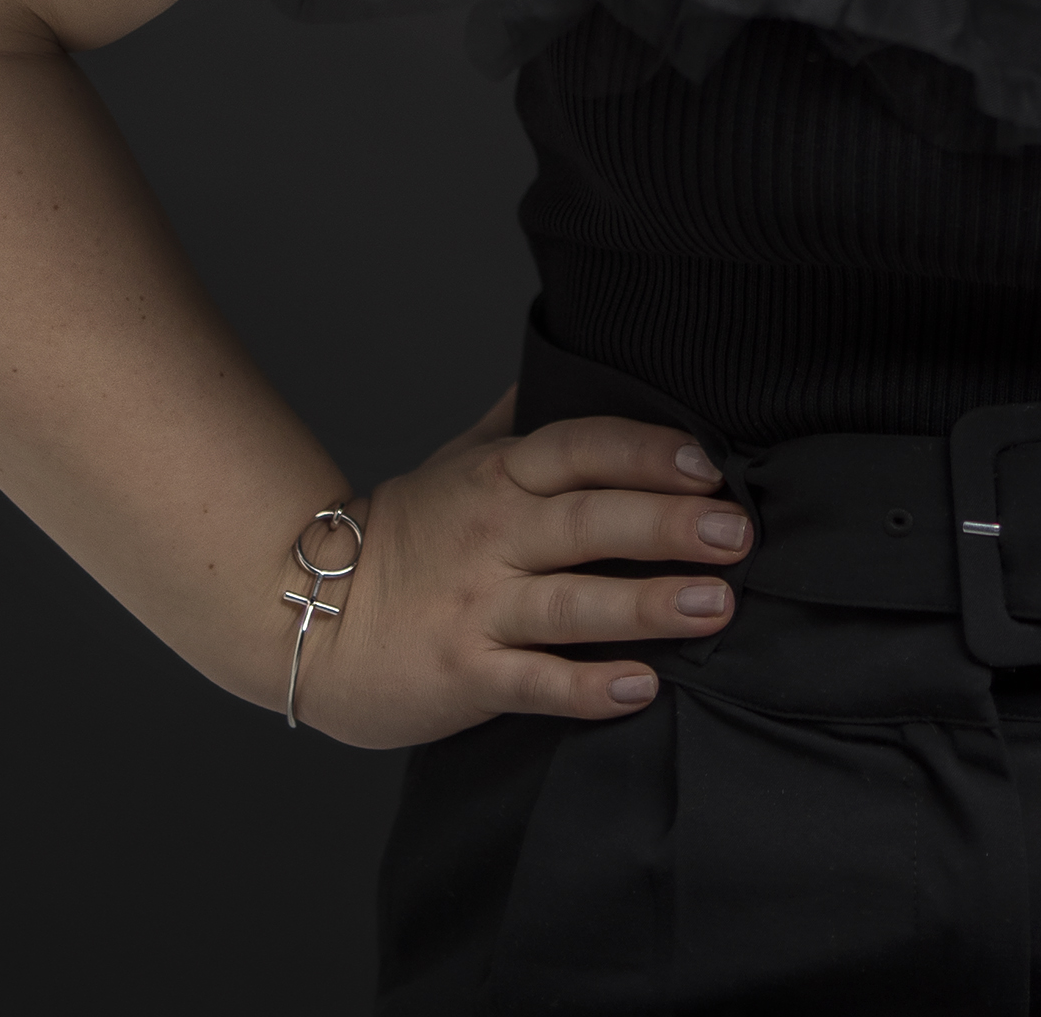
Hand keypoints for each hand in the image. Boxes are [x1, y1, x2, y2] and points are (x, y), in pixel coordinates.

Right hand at [297, 390, 749, 748]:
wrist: (303, 614)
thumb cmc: (402, 535)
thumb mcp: (456, 459)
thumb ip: (516, 416)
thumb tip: (567, 353)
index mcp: (500, 477)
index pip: (580, 448)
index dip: (644, 451)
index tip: (708, 463)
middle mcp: (494, 537)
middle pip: (589, 522)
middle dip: (667, 525)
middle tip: (737, 534)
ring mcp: (478, 607)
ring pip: (572, 605)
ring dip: (647, 605)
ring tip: (716, 605)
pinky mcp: (464, 674)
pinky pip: (535, 683)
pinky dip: (587, 687)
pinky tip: (642, 686)